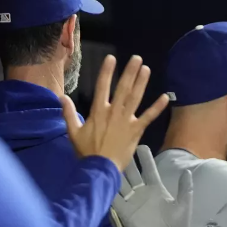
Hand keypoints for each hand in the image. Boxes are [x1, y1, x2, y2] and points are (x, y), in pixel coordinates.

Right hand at [62, 54, 168, 171]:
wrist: (100, 168)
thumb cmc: (87, 151)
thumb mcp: (73, 132)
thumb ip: (68, 113)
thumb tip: (62, 97)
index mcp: (98, 111)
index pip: (102, 86)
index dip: (106, 71)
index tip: (112, 58)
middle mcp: (113, 112)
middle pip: (123, 88)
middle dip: (130, 72)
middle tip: (137, 58)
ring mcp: (126, 120)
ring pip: (135, 98)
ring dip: (142, 83)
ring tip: (147, 69)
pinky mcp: (136, 130)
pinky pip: (148, 117)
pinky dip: (157, 107)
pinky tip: (164, 97)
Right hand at [110, 146, 192, 226]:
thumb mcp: (183, 207)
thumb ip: (185, 189)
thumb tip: (187, 171)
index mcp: (156, 188)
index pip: (149, 168)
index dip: (145, 157)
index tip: (141, 145)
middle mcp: (142, 192)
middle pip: (132, 171)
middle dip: (127, 159)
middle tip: (120, 145)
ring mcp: (132, 201)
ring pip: (121, 181)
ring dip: (116, 171)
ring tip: (110, 158)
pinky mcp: (124, 212)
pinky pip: (114, 198)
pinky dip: (109, 189)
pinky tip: (104, 178)